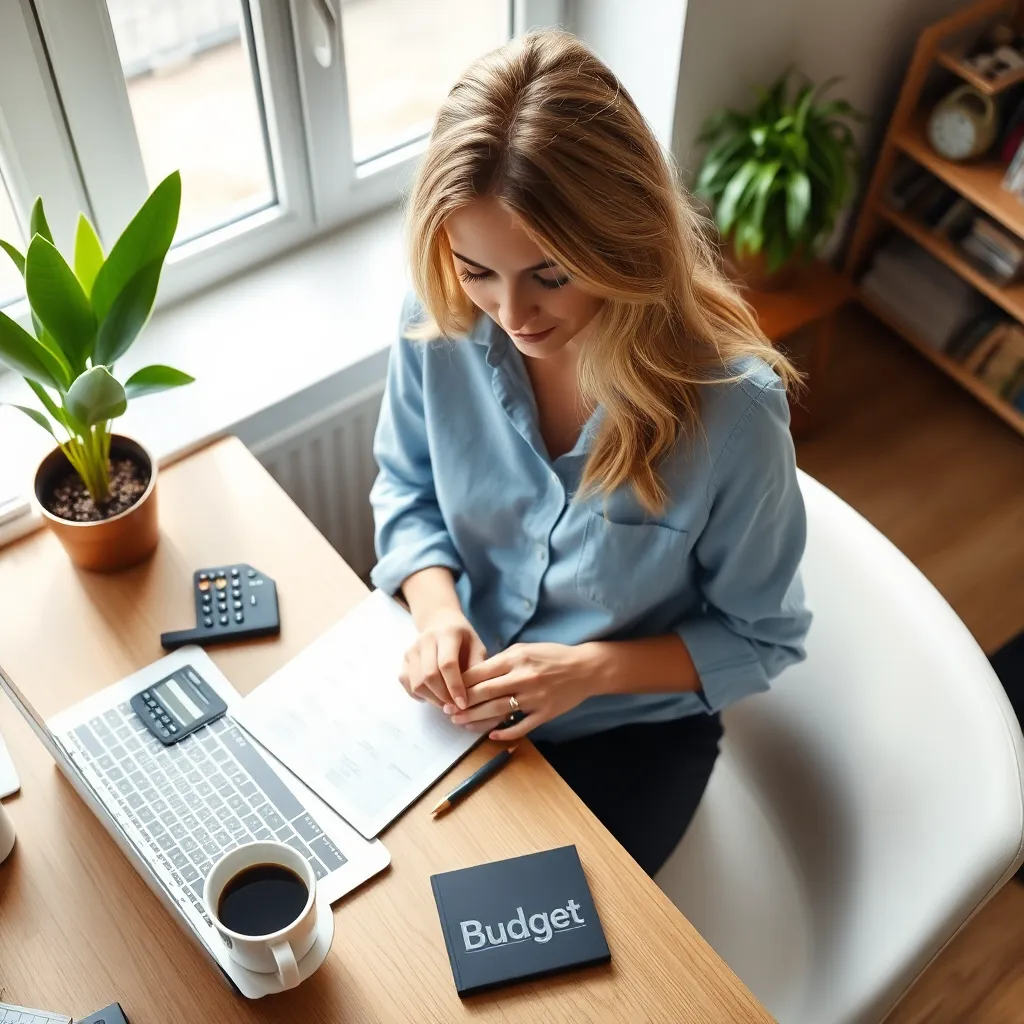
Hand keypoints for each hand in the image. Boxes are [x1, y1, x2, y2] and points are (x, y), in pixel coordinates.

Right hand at [398, 608, 486, 709]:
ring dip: (432, 699)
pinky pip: (406, 682)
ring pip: (416, 683)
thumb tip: (473, 695)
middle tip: (456, 708)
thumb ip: (477, 667)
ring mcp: (412, 649)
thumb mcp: (477, 647)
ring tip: (446, 704)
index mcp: (448, 634)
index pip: (447, 664)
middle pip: (429, 676)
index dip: (455, 687)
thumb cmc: (463, 638)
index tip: (463, 704)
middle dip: (443, 697)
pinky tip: (432, 696)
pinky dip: (418, 695)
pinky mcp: (404, 658)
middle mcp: (426, 640)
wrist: (440, 621)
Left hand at [445, 642, 601, 740]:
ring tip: (461, 723)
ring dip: (476, 719)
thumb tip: (477, 674)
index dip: (460, 684)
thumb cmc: (553, 656)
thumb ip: (502, 660)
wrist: (586, 668)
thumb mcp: (525, 649)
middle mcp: (523, 677)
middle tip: (447, 712)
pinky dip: (505, 732)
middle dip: (462, 704)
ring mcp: (534, 697)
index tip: (447, 691)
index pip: (480, 672)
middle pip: (484, 693)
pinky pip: (521, 726)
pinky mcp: (545, 713)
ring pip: (498, 710)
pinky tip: (492, 735)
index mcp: (516, 658)